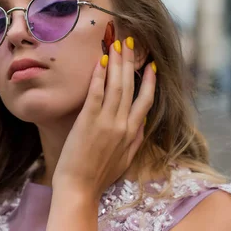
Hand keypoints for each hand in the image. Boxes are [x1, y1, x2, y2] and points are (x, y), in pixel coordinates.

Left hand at [52, 38, 156, 198]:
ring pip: (116, 86)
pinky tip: (100, 61)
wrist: (80, 189)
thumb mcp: (125, 160)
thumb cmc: (99, 177)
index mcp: (132, 134)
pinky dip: (99, 75)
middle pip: (130, 87)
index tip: (151, 66)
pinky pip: (96, 93)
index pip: (145, 102)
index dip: (149, 82)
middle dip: (130, 62)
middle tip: (130, 41)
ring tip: (117, 43)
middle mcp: (123, 124)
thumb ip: (135, 141)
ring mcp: (106, 122)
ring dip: (117, 62)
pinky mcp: (89, 121)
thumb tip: (142, 124)